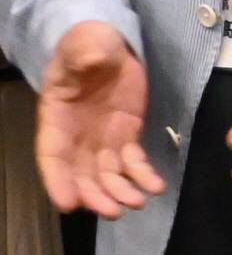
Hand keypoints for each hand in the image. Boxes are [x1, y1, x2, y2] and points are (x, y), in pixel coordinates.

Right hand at [35, 21, 162, 217]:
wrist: (110, 44)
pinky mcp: (127, 136)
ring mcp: (102, 139)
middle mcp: (76, 136)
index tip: (68, 204)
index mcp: (57, 117)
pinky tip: (157, 186)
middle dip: (95, 194)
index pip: (51, 155)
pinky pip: (134, 162)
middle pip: (80, 173)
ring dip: (120, 192)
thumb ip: (86, 51)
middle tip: (113, 212)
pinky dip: (144, 176)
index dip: (57, 180)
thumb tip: (93, 57)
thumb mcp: (86, 43)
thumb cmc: (89, 44)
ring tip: (138, 203)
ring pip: (107, 174)